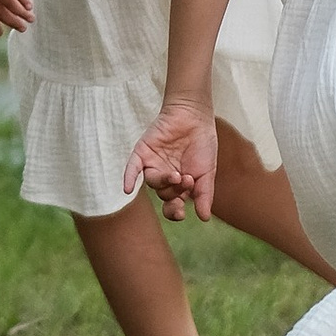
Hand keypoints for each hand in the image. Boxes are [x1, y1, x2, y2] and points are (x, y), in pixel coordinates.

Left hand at [124, 99, 217, 223]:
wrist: (194, 116)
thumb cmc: (203, 144)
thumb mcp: (207, 173)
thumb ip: (204, 195)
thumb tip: (204, 219)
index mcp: (179, 185)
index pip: (173, 205)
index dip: (174, 212)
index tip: (181, 213)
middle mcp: (164, 177)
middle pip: (163, 194)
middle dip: (174, 192)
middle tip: (186, 181)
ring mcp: (152, 164)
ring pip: (153, 182)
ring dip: (164, 182)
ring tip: (177, 175)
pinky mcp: (143, 152)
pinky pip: (133, 167)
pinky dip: (130, 178)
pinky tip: (128, 189)